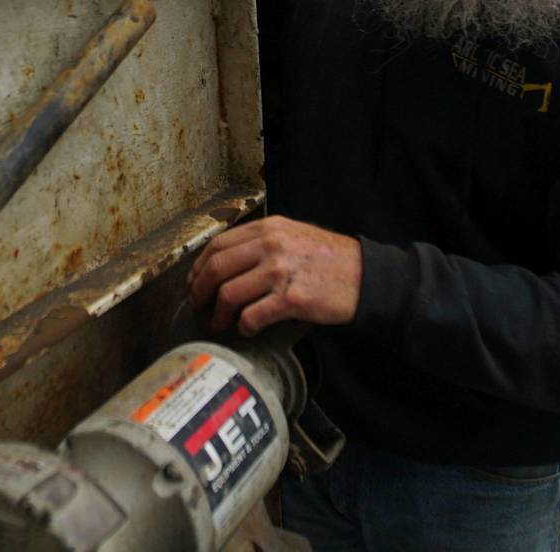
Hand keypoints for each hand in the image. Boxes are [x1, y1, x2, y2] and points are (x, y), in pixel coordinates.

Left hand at [187, 216, 361, 335]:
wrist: (366, 277)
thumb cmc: (330, 260)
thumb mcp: (294, 236)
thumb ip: (263, 242)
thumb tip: (227, 263)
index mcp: (269, 228)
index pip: (218, 245)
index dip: (199, 267)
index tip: (193, 282)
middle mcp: (271, 246)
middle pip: (216, 268)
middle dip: (200, 291)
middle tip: (198, 307)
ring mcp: (280, 272)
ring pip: (228, 293)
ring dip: (218, 314)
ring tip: (220, 324)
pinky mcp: (291, 299)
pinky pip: (252, 315)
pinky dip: (244, 326)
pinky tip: (247, 330)